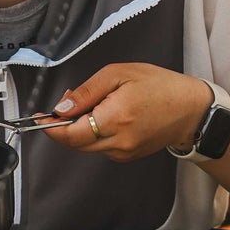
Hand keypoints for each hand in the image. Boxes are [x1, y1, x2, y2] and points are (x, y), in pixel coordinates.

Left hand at [42, 63, 214, 161]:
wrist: (191, 110)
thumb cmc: (158, 85)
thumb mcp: (120, 74)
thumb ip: (87, 92)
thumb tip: (60, 109)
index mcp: (115, 119)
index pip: (71, 134)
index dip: (50, 128)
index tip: (38, 117)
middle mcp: (118, 142)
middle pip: (75, 143)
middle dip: (64, 125)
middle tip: (69, 100)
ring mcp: (123, 153)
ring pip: (87, 145)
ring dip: (80, 127)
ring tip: (94, 102)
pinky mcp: (127, 156)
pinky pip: (100, 146)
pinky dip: (94, 132)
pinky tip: (106, 114)